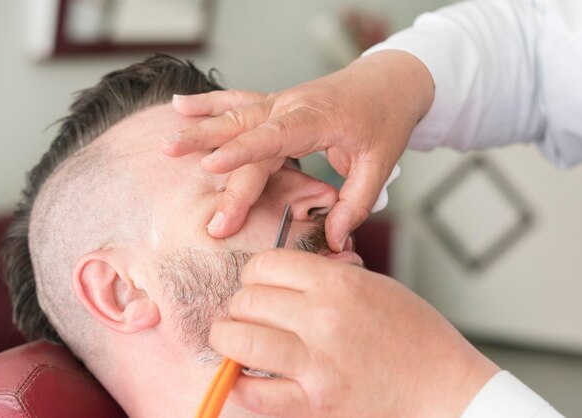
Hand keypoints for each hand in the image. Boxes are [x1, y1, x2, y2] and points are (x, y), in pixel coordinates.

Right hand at [161, 50, 433, 251]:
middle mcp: (290, 107)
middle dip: (217, 165)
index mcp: (315, 119)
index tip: (210, 167)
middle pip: (246, 137)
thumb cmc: (384, 119)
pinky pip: (236, 100)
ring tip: (168, 144)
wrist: (389, 81)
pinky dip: (208, 103)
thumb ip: (356, 203)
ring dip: (200, 129)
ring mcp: (280, 102)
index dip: (241, 153)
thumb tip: (332, 239)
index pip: (272, 137)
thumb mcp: (380, 163)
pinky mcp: (275, 104)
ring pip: (233, 116)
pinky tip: (179, 104)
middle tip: (195, 197)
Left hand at [210, 250, 498, 417]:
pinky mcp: (316, 403)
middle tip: (246, 312)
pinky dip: (239, 383)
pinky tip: (244, 375)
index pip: (266, 264)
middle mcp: (323, 319)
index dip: (255, 272)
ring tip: (232, 338)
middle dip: (240, 304)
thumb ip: (326, 277)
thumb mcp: (375, 286)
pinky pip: (255, 392)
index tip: (257, 282)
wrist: (446, 388)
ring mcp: (318, 363)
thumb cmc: (415, 335)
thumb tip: (281, 276)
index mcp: (338, 283)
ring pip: (240, 340)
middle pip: (248, 299)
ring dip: (228, 338)